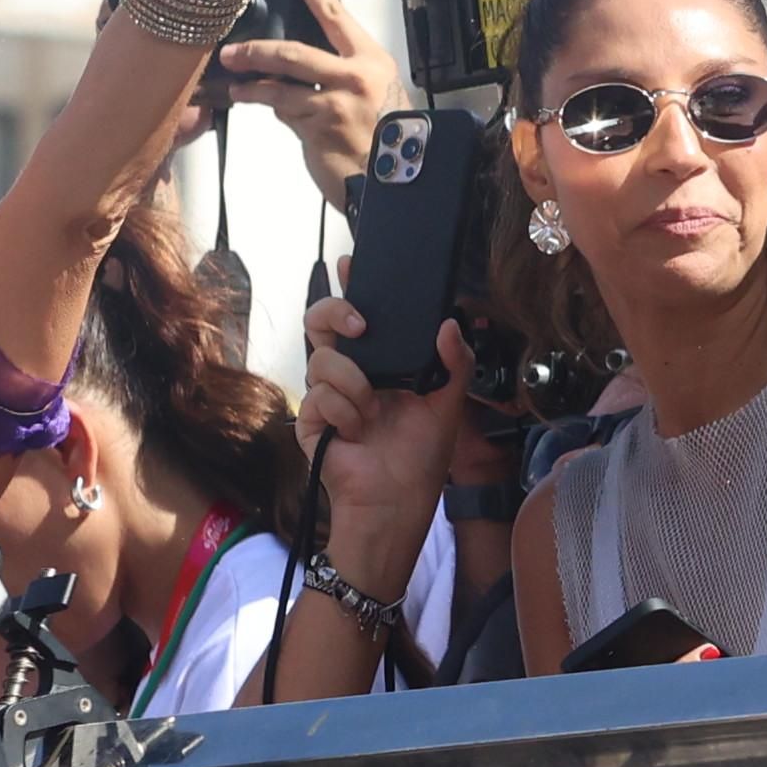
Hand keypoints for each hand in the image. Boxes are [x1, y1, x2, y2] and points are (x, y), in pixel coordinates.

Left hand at [219, 0, 394, 201]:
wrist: (397, 182)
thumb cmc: (387, 138)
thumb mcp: (374, 96)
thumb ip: (342, 78)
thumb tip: (301, 72)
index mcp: (372, 60)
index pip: (336, 14)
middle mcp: (356, 76)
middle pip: (295, 51)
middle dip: (258, 50)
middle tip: (232, 51)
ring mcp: (335, 102)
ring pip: (280, 84)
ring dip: (251, 84)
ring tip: (235, 85)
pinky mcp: (317, 128)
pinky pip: (284, 112)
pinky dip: (270, 110)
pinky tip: (259, 108)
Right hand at [293, 295, 476, 573]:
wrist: (397, 501)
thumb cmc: (420, 456)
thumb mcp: (449, 403)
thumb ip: (455, 361)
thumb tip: (449, 323)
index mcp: (378, 364)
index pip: (357, 316)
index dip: (349, 286)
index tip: (352, 264)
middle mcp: (348, 374)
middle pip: (319, 322)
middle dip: (334, 311)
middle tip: (361, 327)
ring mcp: (326, 397)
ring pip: (322, 360)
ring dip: (354, 383)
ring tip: (373, 410)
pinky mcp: (311, 423)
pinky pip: (319, 397)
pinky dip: (345, 413)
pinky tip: (358, 432)